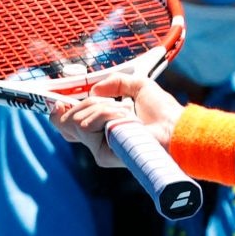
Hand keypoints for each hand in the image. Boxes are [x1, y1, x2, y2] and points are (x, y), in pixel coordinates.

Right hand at [51, 72, 183, 167]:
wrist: (175, 128)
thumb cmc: (163, 111)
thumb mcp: (138, 86)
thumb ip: (116, 81)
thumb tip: (94, 89)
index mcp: (102, 125)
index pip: (66, 123)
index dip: (59, 112)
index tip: (59, 103)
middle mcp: (96, 140)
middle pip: (67, 119)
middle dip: (89, 104)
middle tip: (116, 105)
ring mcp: (98, 148)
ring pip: (78, 119)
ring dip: (104, 109)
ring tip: (128, 114)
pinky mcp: (102, 153)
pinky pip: (88, 124)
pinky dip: (107, 114)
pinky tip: (126, 120)